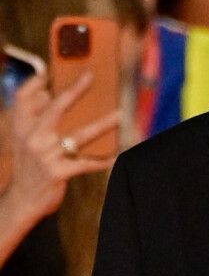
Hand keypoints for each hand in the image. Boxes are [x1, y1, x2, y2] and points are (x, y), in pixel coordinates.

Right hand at [0, 73, 117, 265]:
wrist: (20, 201)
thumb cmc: (28, 165)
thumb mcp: (23, 140)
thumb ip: (33, 115)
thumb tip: (45, 92)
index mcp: (21, 128)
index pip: (21, 98)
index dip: (33, 84)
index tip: (46, 74)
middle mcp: (32, 139)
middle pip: (55, 109)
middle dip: (73, 92)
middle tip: (89, 78)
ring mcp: (46, 156)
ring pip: (80, 135)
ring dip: (103, 124)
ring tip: (121, 115)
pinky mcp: (58, 173)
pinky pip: (87, 163)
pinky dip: (103, 160)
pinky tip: (118, 155)